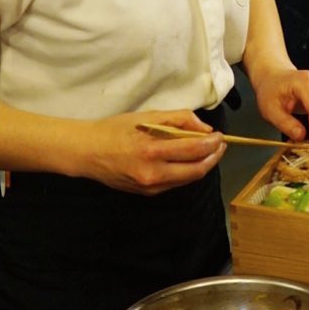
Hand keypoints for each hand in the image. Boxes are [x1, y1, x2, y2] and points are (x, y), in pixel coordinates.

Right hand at [81, 108, 225, 194]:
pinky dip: (187, 171)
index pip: (193, 149)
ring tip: (209, 151)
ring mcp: (150, 187)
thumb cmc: (116, 129)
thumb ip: (179, 119)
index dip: (212, 143)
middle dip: (213, 157)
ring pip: (187, 179)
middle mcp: (153, 174)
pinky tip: (189, 160)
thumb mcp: (148, 116)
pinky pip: (175, 183)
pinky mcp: (148, 193)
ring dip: (203, 165)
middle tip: (220, 145)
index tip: (219, 135)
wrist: (88, 152)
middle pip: (196, 170)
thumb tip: (204, 128)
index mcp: (152, 151)